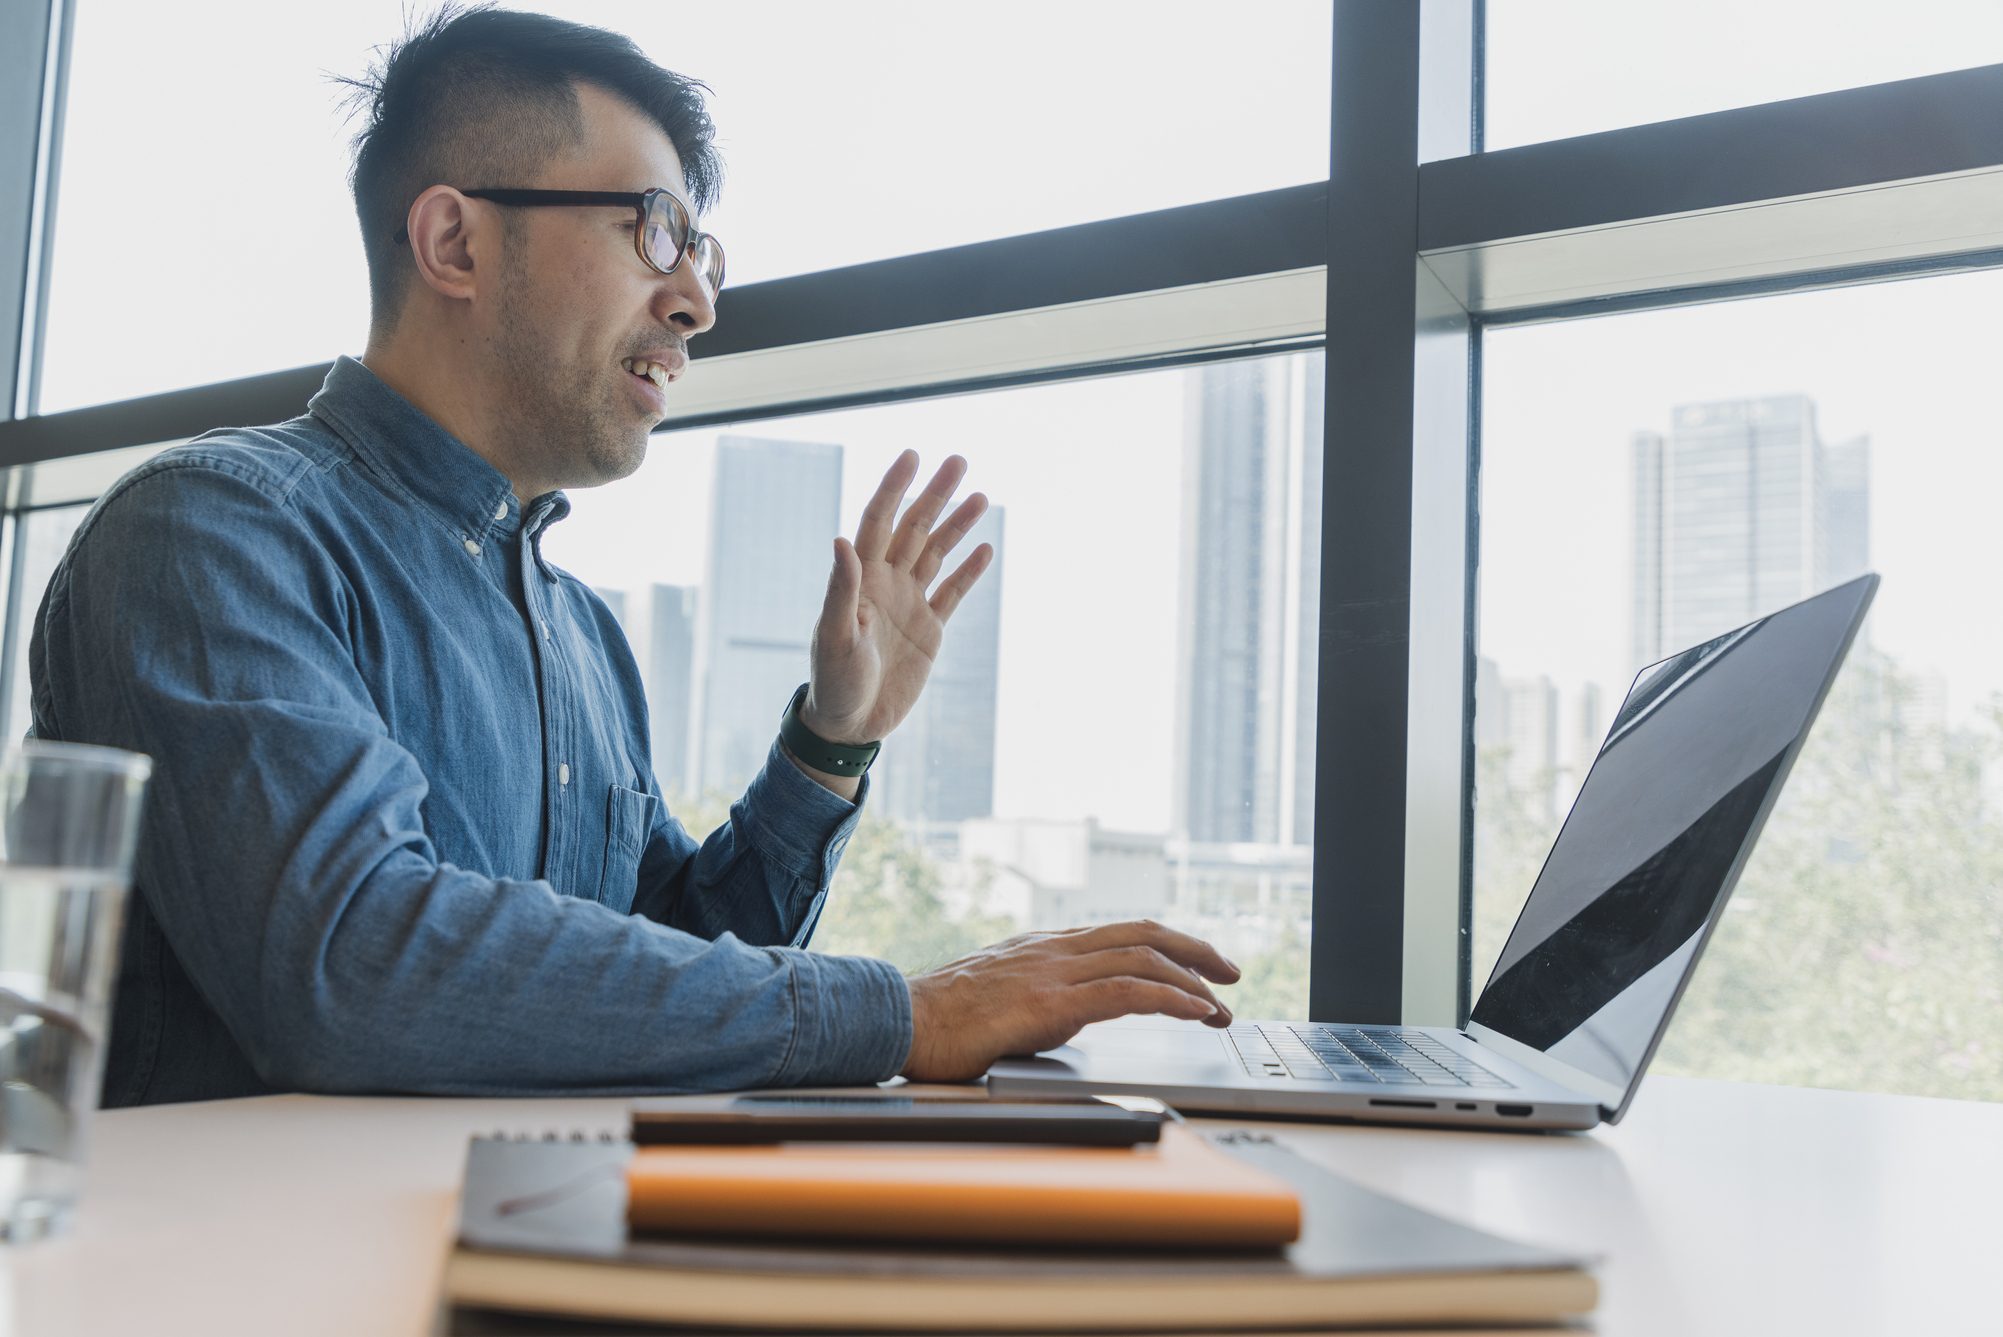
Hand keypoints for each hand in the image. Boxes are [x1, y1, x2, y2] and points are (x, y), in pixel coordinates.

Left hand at [804, 451, 992, 743]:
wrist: (851, 724)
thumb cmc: (834, 681)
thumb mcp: (834, 636)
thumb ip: (841, 589)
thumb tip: (841, 540)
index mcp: (861, 579)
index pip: (879, 521)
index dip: (895, 488)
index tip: (913, 457)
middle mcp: (886, 583)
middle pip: (915, 528)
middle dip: (935, 495)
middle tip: (959, 461)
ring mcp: (910, 604)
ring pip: (937, 554)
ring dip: (957, 525)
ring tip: (980, 496)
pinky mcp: (929, 630)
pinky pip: (952, 593)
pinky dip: (968, 571)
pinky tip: (984, 548)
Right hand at [900, 920, 1241, 1082]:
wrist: (898, 1021)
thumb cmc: (937, 1020)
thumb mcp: (998, 996)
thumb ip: (1038, 996)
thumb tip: (1070, 1015)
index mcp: (1044, 947)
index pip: (1121, 934)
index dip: (1168, 945)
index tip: (1199, 965)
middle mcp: (1054, 950)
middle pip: (1143, 935)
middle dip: (1195, 951)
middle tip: (1231, 974)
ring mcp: (1053, 972)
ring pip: (1143, 959)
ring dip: (1194, 981)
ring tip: (1221, 1006)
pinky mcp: (1049, 1002)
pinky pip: (1127, 993)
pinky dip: (1170, 998)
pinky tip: (1194, 1012)